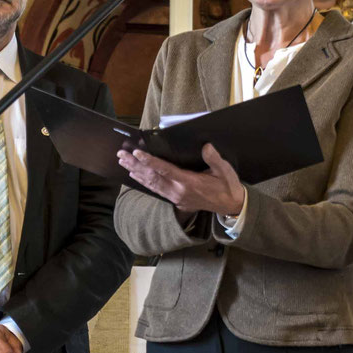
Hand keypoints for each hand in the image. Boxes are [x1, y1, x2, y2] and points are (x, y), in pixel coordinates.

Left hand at [116, 142, 247, 217]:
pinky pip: (156, 190)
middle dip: (135, 165)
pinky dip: (144, 182)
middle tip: (121, 154)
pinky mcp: (176, 200)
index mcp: (189, 183)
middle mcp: (179, 191)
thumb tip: (205, 146)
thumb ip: (214, 159)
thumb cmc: (227, 186)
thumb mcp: (225, 171)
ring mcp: (176, 197)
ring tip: (123, 163)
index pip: (165, 170)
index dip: (150, 161)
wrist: (231, 206)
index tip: (137, 153)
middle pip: (152, 177)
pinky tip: (135, 176)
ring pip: (151, 185)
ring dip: (136, 173)